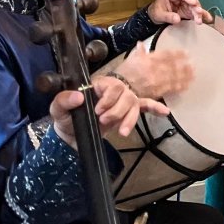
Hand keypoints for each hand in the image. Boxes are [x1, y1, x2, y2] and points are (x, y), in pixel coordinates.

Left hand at [50, 80, 168, 144]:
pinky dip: (155, 108)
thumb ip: (63, 100)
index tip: (99, 111)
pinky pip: (144, 107)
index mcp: (96, 86)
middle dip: (118, 110)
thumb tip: (78, 97)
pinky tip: (165, 112)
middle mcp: (111, 92)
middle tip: (104, 121)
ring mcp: (120, 102)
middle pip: (126, 94)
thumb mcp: (57, 109)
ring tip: (122, 132)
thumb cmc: (65, 120)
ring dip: (130, 117)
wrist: (72, 138)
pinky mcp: (126, 113)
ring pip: (134, 103)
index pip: (111, 85)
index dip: (109, 97)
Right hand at [116, 45, 194, 98]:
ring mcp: (157, 81)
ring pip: (175, 77)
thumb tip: (140, 44)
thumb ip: (138, 53)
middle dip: (184, 64)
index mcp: (148, 60)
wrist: (118, 90)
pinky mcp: (157, 92)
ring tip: (193, 73)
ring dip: (185, 75)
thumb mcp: (130, 60)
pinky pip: (171, 88)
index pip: (166, 55)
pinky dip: (180, 86)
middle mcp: (154, 70)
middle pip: (173, 66)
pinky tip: (187, 85)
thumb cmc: (122, 75)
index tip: (185, 52)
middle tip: (193, 62)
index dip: (177, 54)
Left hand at [147, 0, 207, 24]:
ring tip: (199, 20)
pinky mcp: (189, 9)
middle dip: (195, 7)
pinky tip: (208, 18)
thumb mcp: (159, 15)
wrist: (156, 15)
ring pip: (195, 6)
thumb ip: (168, 16)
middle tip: (198, 13)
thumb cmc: (157, 11)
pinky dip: (202, 15)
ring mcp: (186, 2)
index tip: (193, 2)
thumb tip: (177, 19)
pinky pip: (197, 11)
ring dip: (198, 13)